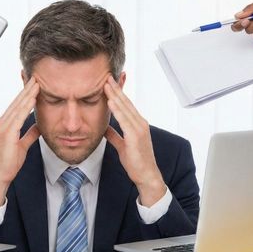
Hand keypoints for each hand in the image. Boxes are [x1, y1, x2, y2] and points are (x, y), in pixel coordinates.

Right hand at [0, 78, 40, 206]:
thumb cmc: (8, 162)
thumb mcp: (22, 145)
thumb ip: (29, 134)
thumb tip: (39, 125)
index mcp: (5, 124)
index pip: (17, 105)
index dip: (26, 93)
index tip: (34, 83)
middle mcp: (2, 122)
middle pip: (17, 101)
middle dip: (27, 88)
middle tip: (36, 76)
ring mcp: (3, 127)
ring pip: (18, 106)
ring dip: (28, 93)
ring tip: (37, 82)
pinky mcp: (7, 133)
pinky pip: (18, 116)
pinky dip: (26, 106)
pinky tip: (33, 98)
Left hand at [103, 76, 165, 205]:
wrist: (147, 175)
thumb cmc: (136, 162)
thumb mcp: (122, 146)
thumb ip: (115, 135)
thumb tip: (105, 128)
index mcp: (137, 124)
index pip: (126, 105)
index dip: (117, 93)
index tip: (108, 82)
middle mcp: (140, 123)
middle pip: (126, 102)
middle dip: (116, 88)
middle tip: (106, 75)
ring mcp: (139, 128)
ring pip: (125, 107)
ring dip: (115, 94)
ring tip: (105, 83)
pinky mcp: (136, 136)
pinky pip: (124, 119)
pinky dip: (117, 109)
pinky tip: (110, 100)